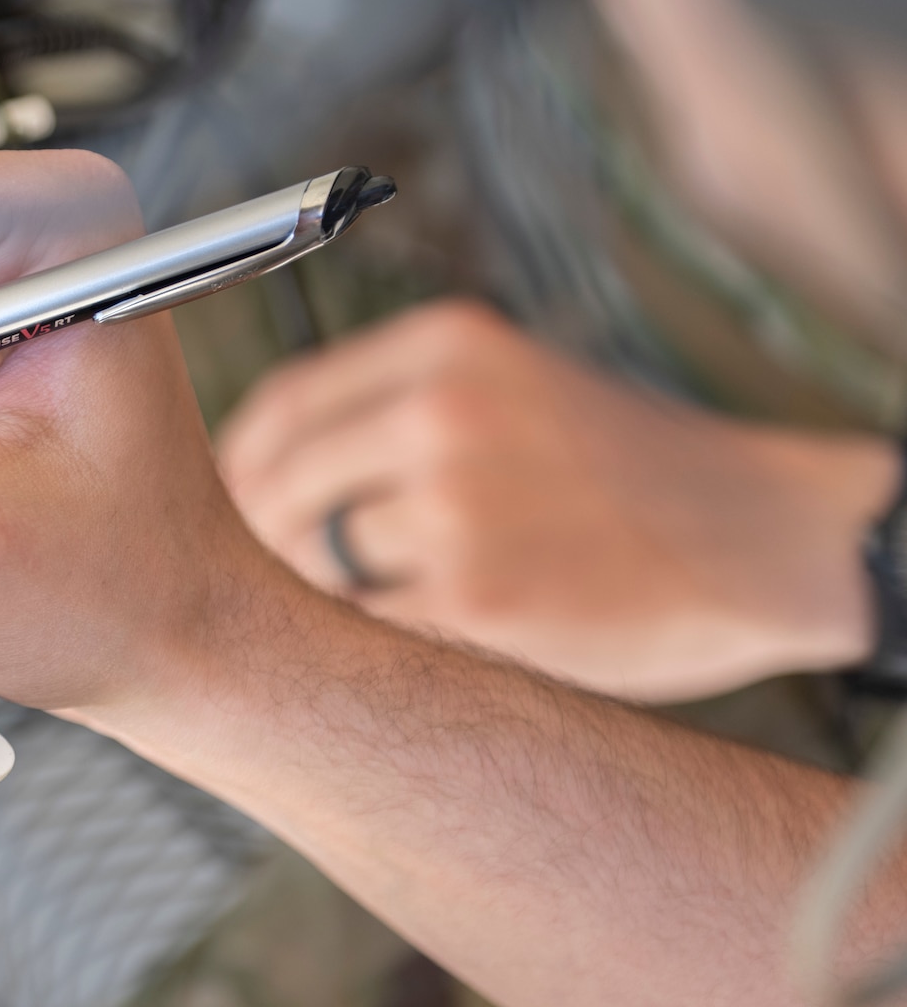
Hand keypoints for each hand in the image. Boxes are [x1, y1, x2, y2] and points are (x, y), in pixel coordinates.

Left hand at [217, 299, 899, 700]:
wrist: (772, 539)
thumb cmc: (624, 476)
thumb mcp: (511, 393)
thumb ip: (391, 415)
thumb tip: (246, 477)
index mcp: (443, 347)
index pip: (279, 412)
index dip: (238, 475)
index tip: (235, 517)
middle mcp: (440, 412)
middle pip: (274, 494)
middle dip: (261, 551)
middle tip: (269, 592)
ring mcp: (457, 506)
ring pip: (310, 571)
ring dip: (314, 609)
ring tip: (342, 629)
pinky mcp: (480, 599)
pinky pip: (367, 632)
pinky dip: (371, 652)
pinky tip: (400, 659)